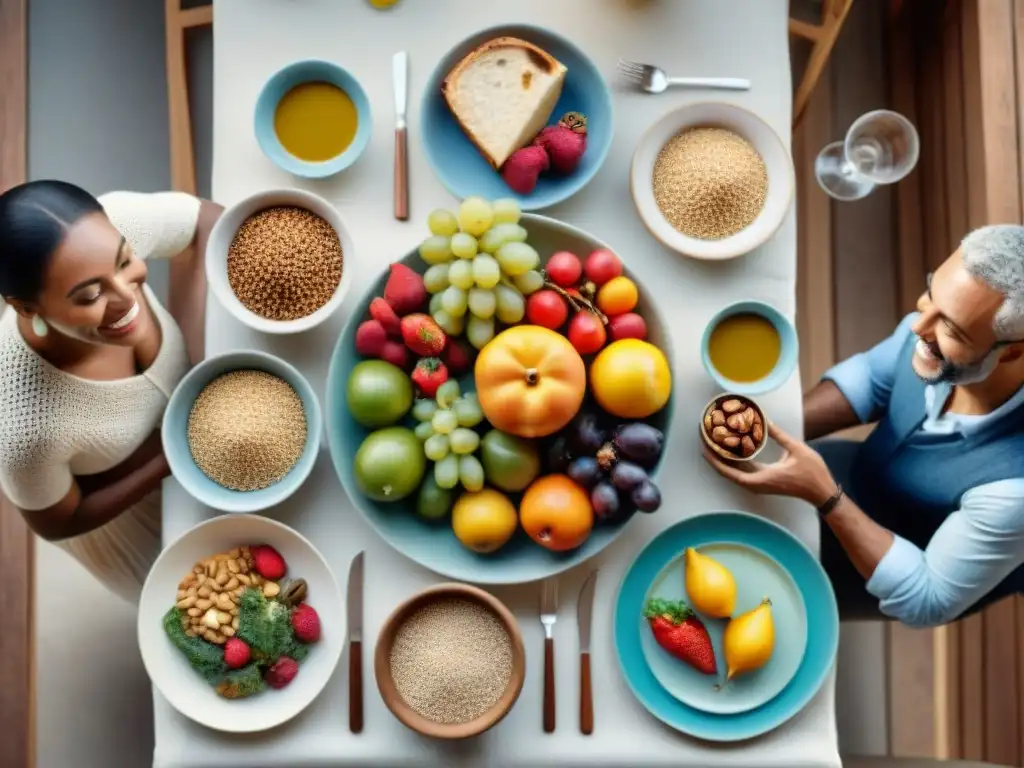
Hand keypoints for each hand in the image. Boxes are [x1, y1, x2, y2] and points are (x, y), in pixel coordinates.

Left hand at [702, 422, 837, 505]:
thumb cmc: (811, 473)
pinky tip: (730, 448)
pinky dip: (734, 461)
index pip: (730, 471)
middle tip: (705, 439)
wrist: (821, 491)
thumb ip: (778, 435)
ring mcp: (759, 483)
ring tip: (713, 442)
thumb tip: (764, 419)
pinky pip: (742, 471)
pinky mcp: (763, 481)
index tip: (704, 448)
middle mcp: (756, 484)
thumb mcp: (796, 449)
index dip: (715, 460)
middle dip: (715, 456)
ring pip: (734, 472)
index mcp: (761, 478)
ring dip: (723, 459)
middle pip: (728, 471)